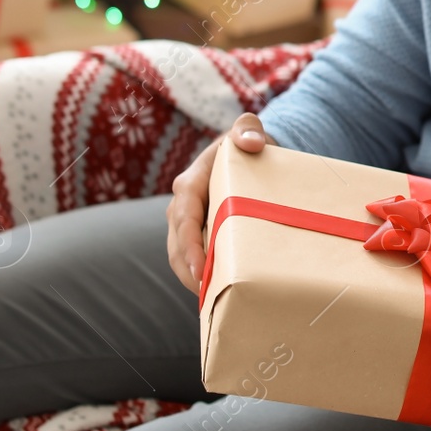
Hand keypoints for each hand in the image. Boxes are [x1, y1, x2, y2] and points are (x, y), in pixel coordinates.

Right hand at [166, 112, 274, 294]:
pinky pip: (193, 258)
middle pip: (178, 244)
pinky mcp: (196, 234)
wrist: (249, 154)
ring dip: (194, 278)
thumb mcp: (249, 131)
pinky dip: (201, 276)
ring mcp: (187, 222)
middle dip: (190, 271)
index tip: (199, 268)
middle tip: (209, 296)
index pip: (184, 217)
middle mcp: (182, 205)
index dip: (189, 245)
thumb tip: (252, 142)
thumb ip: (249, 129)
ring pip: (181, 256)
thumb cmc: (248, 144)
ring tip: (213, 302)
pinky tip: (217, 294)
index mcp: (190, 183)